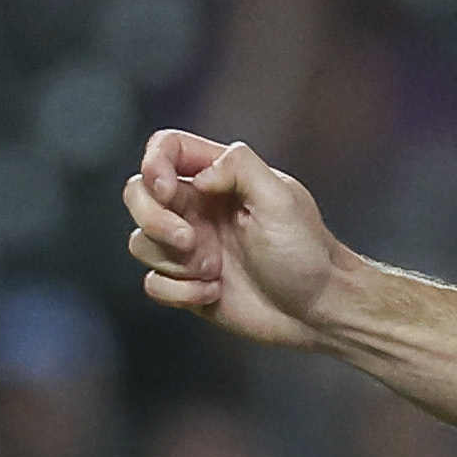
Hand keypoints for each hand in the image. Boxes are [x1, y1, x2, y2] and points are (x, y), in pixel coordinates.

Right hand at [123, 129, 348, 349]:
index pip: (166, 147)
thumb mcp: (281, 198)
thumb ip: (239, 168)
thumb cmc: (306, 252)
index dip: (153, 163)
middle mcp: (199, 208)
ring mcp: (191, 246)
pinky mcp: (187, 283)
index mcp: (221, 179)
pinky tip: (213, 293)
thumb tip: (198, 176)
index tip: (168, 190)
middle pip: (138, 193)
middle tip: (190, 240)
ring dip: (174, 261)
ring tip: (217, 271)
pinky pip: (153, 283)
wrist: (318, 309)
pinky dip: (178, 291)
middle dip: (153, 218)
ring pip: (141, 241)